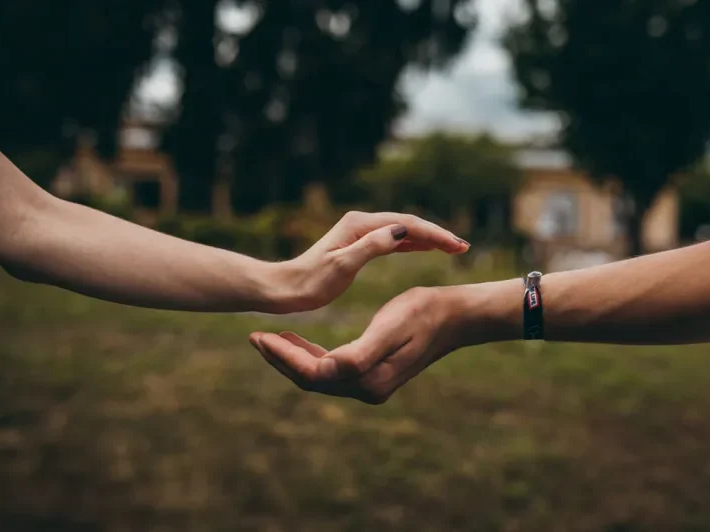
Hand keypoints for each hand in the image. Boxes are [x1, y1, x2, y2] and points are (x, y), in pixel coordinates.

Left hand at [249, 286, 465, 403]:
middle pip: (311, 380)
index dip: (283, 357)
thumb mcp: (390, 325)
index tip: (260, 336)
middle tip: (254, 337)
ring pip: (319, 377)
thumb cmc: (423, 313)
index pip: (312, 373)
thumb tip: (326, 368)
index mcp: (367, 379)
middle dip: (280, 360)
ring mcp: (371, 385)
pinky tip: (298, 343)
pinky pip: (332, 370)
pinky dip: (311, 357)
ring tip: (269, 339)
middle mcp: (368, 389)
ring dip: (292, 359)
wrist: (454, 316)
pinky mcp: (373, 374)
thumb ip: (358, 352)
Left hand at [266, 211, 467, 312]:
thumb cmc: (310, 282)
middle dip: (437, 234)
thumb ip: (371, 246)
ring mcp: (360, 233)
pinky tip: (426, 248)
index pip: (406, 225)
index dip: (434, 235)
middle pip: (408, 224)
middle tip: (463, 247)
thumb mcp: (342, 266)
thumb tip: (400, 230)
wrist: (284, 288)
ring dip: (428, 238)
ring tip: (453, 248)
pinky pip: (393, 240)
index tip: (457, 247)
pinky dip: (412, 243)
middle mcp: (361, 223)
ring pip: (403, 231)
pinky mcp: (358, 245)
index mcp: (360, 225)